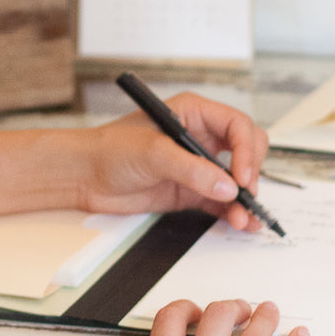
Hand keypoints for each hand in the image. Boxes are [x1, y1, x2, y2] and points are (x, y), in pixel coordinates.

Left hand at [78, 92, 269, 231]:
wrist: (83, 176)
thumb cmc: (109, 149)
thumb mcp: (152, 153)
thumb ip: (192, 169)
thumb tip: (226, 186)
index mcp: (194, 113)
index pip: (237, 126)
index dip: (246, 150)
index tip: (242, 176)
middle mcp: (200, 137)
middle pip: (245, 150)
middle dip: (251, 172)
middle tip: (245, 193)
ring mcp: (197, 166)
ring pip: (236, 179)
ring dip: (245, 198)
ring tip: (245, 217)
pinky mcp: (190, 191)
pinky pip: (221, 201)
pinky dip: (232, 212)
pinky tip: (239, 222)